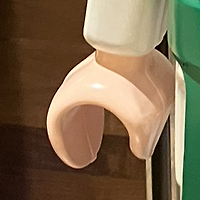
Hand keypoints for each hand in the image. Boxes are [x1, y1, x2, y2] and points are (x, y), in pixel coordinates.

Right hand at [47, 48, 174, 167]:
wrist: (141, 39)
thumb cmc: (134, 74)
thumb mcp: (143, 122)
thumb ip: (142, 143)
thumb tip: (141, 150)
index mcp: (70, 97)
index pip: (57, 127)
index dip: (65, 147)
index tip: (74, 160)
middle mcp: (75, 82)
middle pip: (70, 117)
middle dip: (78, 137)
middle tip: (86, 153)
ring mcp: (91, 71)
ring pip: (85, 104)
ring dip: (90, 123)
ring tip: (98, 140)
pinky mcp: (108, 62)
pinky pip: (101, 92)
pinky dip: (105, 108)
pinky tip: (120, 115)